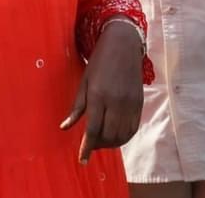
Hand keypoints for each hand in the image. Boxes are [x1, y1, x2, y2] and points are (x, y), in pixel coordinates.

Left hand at [61, 21, 144, 163]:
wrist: (123, 46)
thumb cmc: (98, 63)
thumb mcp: (83, 82)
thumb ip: (76, 107)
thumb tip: (65, 127)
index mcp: (98, 95)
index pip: (93, 129)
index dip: (87, 147)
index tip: (82, 159)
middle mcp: (116, 102)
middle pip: (109, 135)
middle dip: (98, 145)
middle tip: (90, 145)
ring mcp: (130, 104)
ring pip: (123, 135)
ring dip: (111, 143)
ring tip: (101, 141)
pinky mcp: (139, 104)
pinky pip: (133, 128)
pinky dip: (124, 137)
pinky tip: (115, 135)